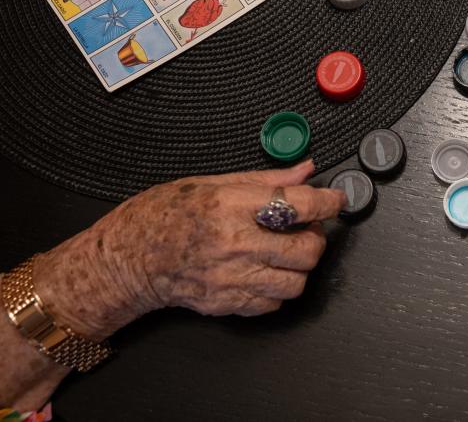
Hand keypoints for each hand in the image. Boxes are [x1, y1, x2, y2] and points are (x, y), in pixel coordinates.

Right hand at [37, 160, 344, 338]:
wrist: (126, 258)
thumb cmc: (163, 215)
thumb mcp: (212, 182)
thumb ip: (265, 180)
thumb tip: (305, 170)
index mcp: (230, 206)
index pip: (299, 204)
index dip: (328, 201)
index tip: (335, 200)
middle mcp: (234, 243)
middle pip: (307, 248)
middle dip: (316, 237)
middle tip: (306, 228)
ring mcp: (230, 278)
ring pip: (296, 282)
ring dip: (300, 267)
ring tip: (286, 252)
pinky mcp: (226, 303)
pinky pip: (273, 303)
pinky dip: (277, 289)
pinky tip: (265, 272)